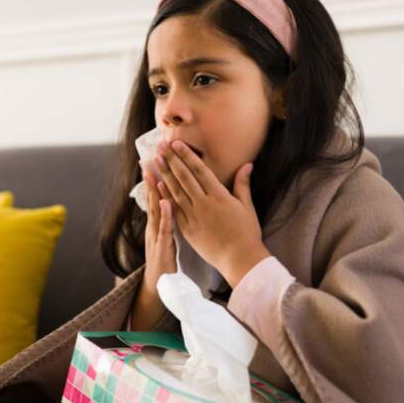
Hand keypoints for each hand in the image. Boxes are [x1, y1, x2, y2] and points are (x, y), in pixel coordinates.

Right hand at [142, 167, 176, 296]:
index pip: (158, 195)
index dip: (158, 177)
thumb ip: (168, 219)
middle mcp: (154, 226)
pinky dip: (165, 215)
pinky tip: (167, 202)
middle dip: (152, 177)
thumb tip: (172, 203)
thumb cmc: (166, 260)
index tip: (158, 158)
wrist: (160, 285)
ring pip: (156, 209)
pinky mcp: (163, 246)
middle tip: (151, 156)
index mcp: (158, 222)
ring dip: (155, 191)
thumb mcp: (165, 236)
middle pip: (154, 198)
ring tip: (155, 172)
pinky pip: (165, 228)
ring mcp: (157, 235)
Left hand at [153, 140, 269, 286]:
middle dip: (172, 160)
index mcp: (220, 195)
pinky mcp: (187, 229)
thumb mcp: (247, 206)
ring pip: (175, 191)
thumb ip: (243, 184)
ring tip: (156, 161)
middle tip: (160, 146)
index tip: (176, 144)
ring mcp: (194, 216)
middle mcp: (204, 203)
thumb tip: (247, 165)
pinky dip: (165, 197)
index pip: (199, 170)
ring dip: (164, 174)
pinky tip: (157, 186)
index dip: (187, 156)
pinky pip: (173, 210)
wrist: (239, 258)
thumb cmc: (247, 232)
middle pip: (184, 177)